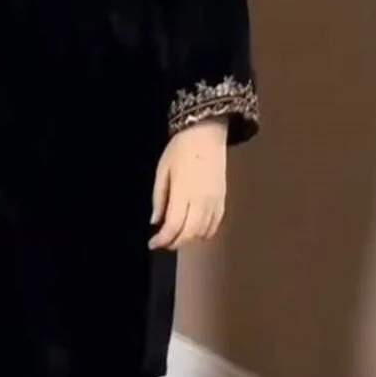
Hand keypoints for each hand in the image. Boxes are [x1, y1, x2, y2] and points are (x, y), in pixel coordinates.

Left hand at [149, 119, 227, 250]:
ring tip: (176, 236)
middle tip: (162, 242)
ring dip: (188, 239)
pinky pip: (215, 224)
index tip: (152, 243)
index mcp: (183, 192)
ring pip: (203, 232)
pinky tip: (194, 231)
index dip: (162, 239)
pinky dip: (204, 233)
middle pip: (189, 234)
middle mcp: (201, 200)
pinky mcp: (222, 199)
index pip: (173, 226)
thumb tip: (155, 221)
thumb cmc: (180, 149)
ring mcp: (214, 201)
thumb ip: (159, 198)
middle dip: (174, 243)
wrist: (206, 133)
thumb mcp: (162, 170)